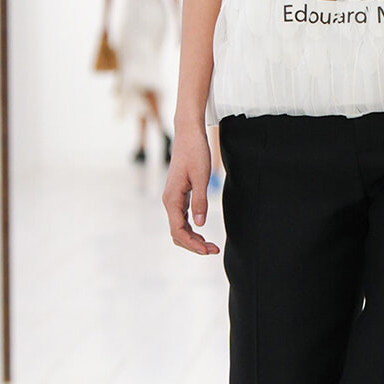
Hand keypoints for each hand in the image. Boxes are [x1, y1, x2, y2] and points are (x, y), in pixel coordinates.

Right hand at [162, 127, 219, 255]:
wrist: (188, 133)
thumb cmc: (195, 152)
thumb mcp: (201, 177)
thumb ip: (200, 201)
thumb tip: (199, 224)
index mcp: (172, 199)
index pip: (178, 231)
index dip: (193, 244)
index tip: (208, 250)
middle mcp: (169, 201)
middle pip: (177, 233)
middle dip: (194, 245)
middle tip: (213, 250)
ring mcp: (173, 198)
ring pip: (179, 227)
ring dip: (193, 238)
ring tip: (210, 245)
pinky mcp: (179, 195)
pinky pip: (182, 218)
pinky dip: (191, 228)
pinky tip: (202, 231)